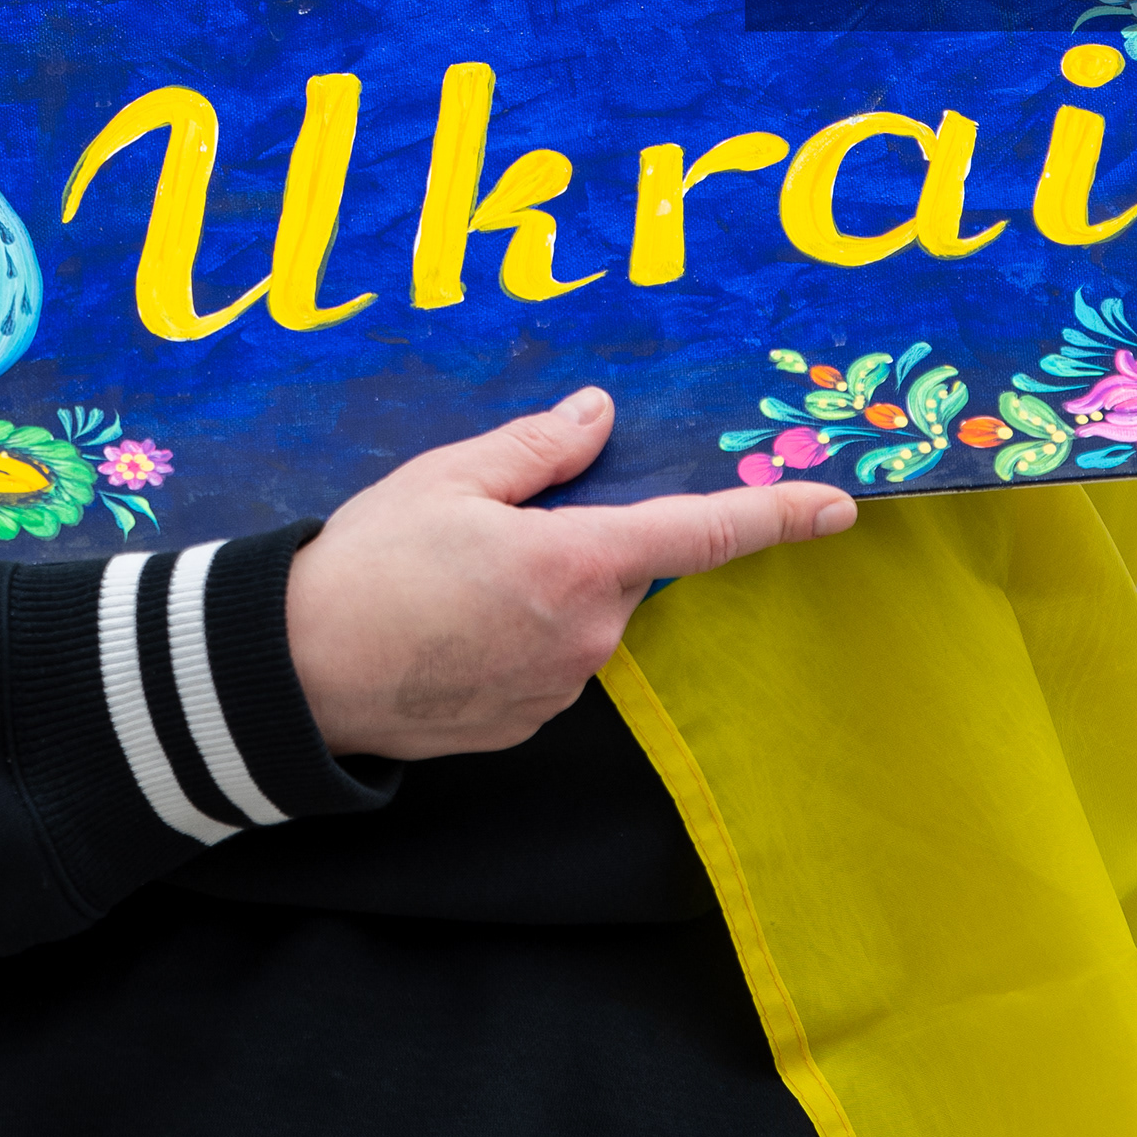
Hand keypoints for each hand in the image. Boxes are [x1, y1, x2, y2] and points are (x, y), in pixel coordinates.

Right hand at [283, 386, 853, 759]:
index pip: (702, 533)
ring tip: (451, 578)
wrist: (298, 674)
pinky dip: (517, 634)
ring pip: (585, 616)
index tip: (838, 505)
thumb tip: (600, 413)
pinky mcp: (527, 723)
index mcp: (578, 563)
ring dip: (545, 589)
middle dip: (584, 539)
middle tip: (494, 523)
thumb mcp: (450, 477)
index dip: (777, 515)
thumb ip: (539, 447)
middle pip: (625, 569)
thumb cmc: (367, 564)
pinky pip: (549, 662)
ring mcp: (560, 687)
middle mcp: (589, 635)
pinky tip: (449, 623)